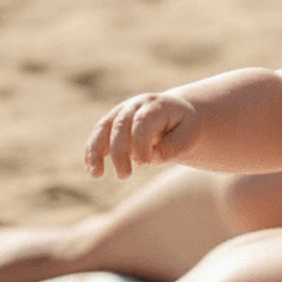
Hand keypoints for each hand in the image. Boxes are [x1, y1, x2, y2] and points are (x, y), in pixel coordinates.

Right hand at [85, 93, 200, 179]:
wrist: (175, 113)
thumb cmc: (183, 126)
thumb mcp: (189, 134)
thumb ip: (173, 147)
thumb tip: (151, 157)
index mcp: (155, 105)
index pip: (141, 124)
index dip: (140, 146)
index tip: (147, 162)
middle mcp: (134, 105)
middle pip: (119, 127)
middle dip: (119, 153)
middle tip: (124, 176)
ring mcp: (119, 113)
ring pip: (102, 130)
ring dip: (95, 152)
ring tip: (95, 174)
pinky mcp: (111, 125)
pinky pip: (96, 137)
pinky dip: (91, 153)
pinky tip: (92, 171)